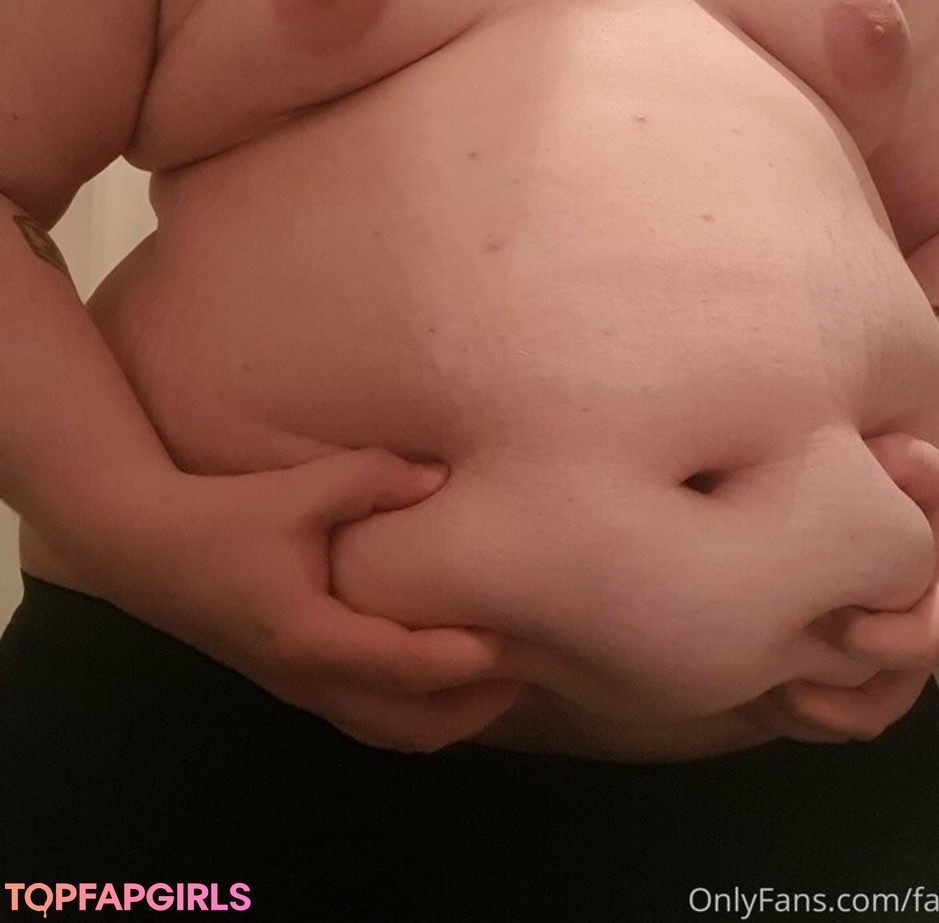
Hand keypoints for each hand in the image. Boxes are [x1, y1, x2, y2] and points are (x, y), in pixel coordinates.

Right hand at [50, 448, 522, 752]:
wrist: (142, 548)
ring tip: (495, 686)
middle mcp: (305, 677)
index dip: (467, 660)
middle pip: (407, 726)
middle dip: (472, 710)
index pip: (407, 667)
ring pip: (386, 732)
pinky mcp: (289, 680)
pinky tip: (437, 680)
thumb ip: (372, 479)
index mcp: (310, 636)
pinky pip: (364, 717)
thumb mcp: (297, 490)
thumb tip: (439, 477)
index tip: (515, 638)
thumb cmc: (220, 517)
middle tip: (526, 673)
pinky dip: (411, 712)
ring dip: (445, 719)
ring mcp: (295, 688)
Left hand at [738, 433, 938, 743]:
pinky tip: (745, 685)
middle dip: (830, 703)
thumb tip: (879, 455)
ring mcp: (895, 658)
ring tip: (749, 694)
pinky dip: (795, 707)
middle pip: (882, 703)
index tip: (837, 623)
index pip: (922, 645)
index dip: (878, 642)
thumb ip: (919, 464)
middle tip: (775, 681)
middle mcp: (921, 642)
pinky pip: (835, 703)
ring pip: (854, 714)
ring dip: (804, 715)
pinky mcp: (869, 658)